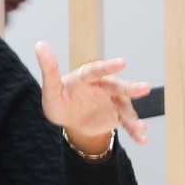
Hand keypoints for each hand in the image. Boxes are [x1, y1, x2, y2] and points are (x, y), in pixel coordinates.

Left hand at [36, 43, 152, 156]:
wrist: (71, 120)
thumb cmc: (59, 102)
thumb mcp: (51, 90)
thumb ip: (49, 69)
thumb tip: (40, 45)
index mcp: (87, 78)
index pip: (97, 71)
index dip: (109, 66)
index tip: (122, 62)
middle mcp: (104, 87)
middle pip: (118, 87)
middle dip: (132, 88)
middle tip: (145, 88)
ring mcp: (112, 101)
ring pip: (125, 107)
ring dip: (134, 118)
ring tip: (141, 128)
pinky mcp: (117, 116)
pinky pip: (127, 124)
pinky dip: (135, 132)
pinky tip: (143, 140)